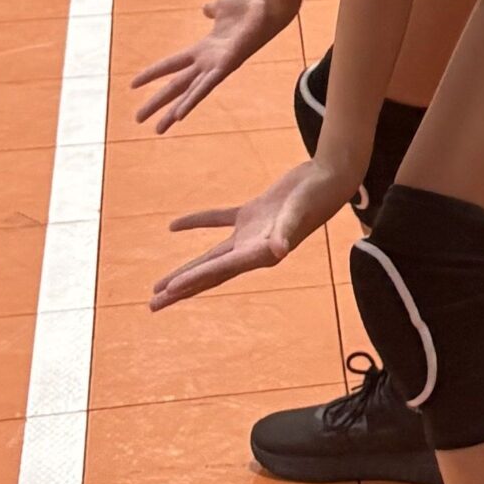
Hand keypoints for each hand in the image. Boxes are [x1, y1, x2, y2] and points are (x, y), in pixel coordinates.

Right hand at [131, 0, 289, 130]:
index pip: (172, 64)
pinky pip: (207, 86)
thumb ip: (212, 11)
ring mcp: (219, 65)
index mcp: (206, 48)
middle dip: (158, 102)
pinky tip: (180, 115)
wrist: (271, 0)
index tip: (133, 85)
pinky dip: (193, 99)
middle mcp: (210, 61)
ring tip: (157, 129)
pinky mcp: (228, 64)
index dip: (153, 73)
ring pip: (189, 92)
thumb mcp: (223, 7)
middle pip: (177, 85)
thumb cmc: (252, 3)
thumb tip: (207, 10)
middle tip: (138, 119)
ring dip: (172, 111)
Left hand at [151, 159, 355, 308]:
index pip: (219, 269)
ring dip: (186, 269)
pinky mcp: (252, 215)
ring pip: (210, 256)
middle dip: (181, 290)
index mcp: (260, 253)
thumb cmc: (316, 196)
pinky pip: (218, 221)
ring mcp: (251, 233)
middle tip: (153, 305)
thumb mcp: (299, 212)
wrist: (330, 178)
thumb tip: (278, 251)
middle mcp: (252, 250)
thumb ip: (287, 231)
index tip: (167, 292)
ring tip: (160, 287)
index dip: (192, 280)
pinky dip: (197, 223)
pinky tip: (174, 227)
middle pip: (209, 274)